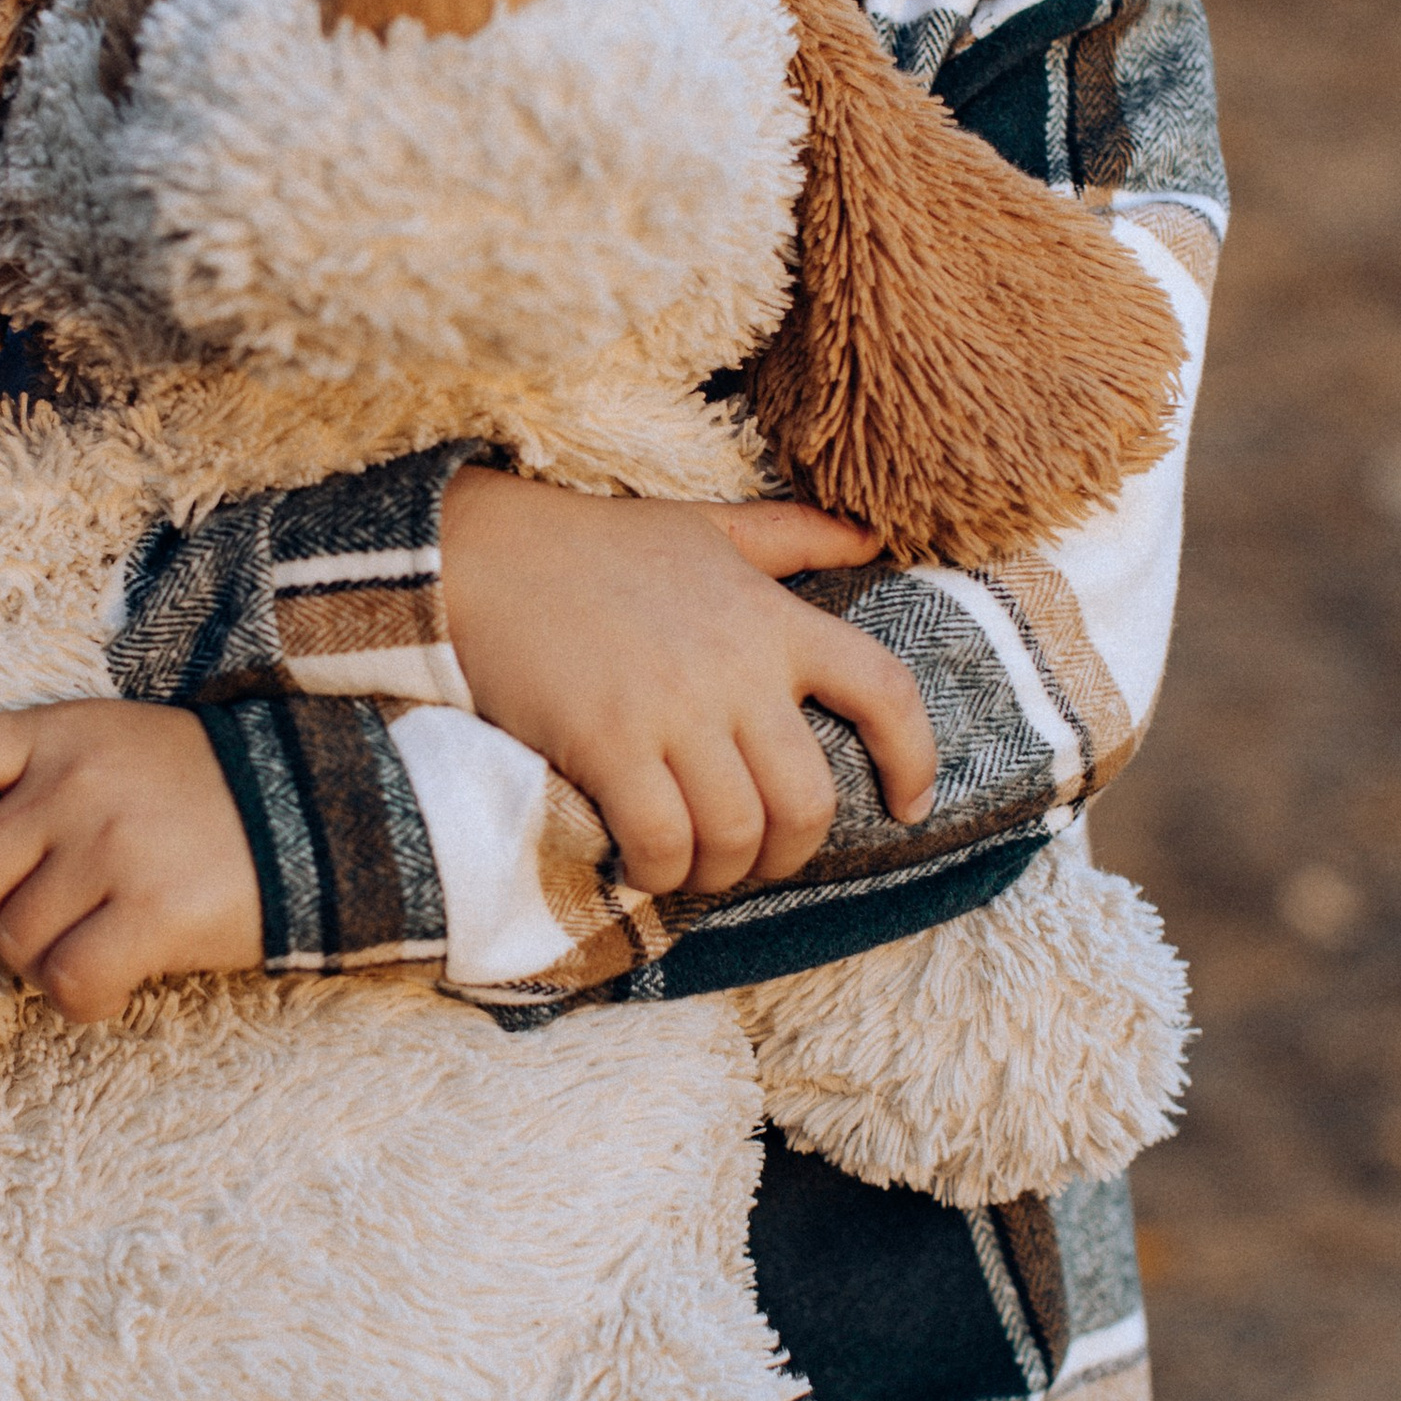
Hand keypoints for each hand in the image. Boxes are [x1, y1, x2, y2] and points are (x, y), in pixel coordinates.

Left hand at [0, 702, 261, 1024]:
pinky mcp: (152, 909)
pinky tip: (121, 978)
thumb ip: (37, 787)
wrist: (327, 815)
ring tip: (105, 936)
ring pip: (11, 943)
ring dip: (46, 960)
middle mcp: (76, 781)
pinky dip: (83, 998)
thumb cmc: (205, 796)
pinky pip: (67, 982)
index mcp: (58, 732)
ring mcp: (113, 844)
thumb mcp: (116, 752)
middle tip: (49, 917)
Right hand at [438, 474, 936, 899]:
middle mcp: (737, 666)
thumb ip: (791, 537)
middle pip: (809, 798)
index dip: (915, 758)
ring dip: (723, 871)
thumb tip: (870, 536)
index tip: (910, 805)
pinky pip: (664, 841)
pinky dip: (663, 872)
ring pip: (738, 832)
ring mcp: (673, 707)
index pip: (884, 691)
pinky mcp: (608, 740)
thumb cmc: (597, 547)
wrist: (484, 552)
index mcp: (773, 618)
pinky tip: (646, 865)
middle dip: (789, 851)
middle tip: (754, 857)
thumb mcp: (706, 529)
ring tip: (697, 868)